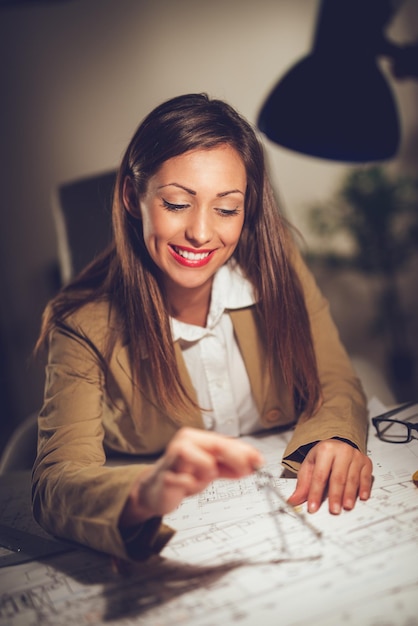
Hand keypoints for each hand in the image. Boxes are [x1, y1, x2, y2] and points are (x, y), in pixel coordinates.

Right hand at [119, 427, 263, 526]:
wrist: (155, 490)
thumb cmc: (182, 474)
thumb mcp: (210, 469)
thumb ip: (230, 466)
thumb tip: (253, 464)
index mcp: (195, 438)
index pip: (225, 442)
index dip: (244, 451)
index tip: (259, 460)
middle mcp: (184, 442)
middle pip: (218, 446)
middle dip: (236, 458)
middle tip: (247, 470)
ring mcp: (173, 457)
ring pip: (205, 463)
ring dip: (207, 474)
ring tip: (198, 479)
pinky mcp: (166, 475)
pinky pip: (187, 481)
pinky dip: (191, 485)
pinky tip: (186, 486)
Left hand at [287, 439, 372, 514]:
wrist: (338, 444)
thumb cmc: (323, 456)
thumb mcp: (310, 466)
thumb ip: (303, 484)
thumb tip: (293, 501)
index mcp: (325, 450)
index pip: (319, 475)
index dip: (315, 493)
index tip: (313, 507)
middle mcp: (342, 451)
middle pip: (337, 477)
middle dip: (335, 495)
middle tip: (334, 510)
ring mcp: (355, 456)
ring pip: (352, 478)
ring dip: (350, 494)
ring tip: (346, 506)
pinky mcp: (366, 462)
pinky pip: (366, 477)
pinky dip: (364, 488)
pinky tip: (362, 497)